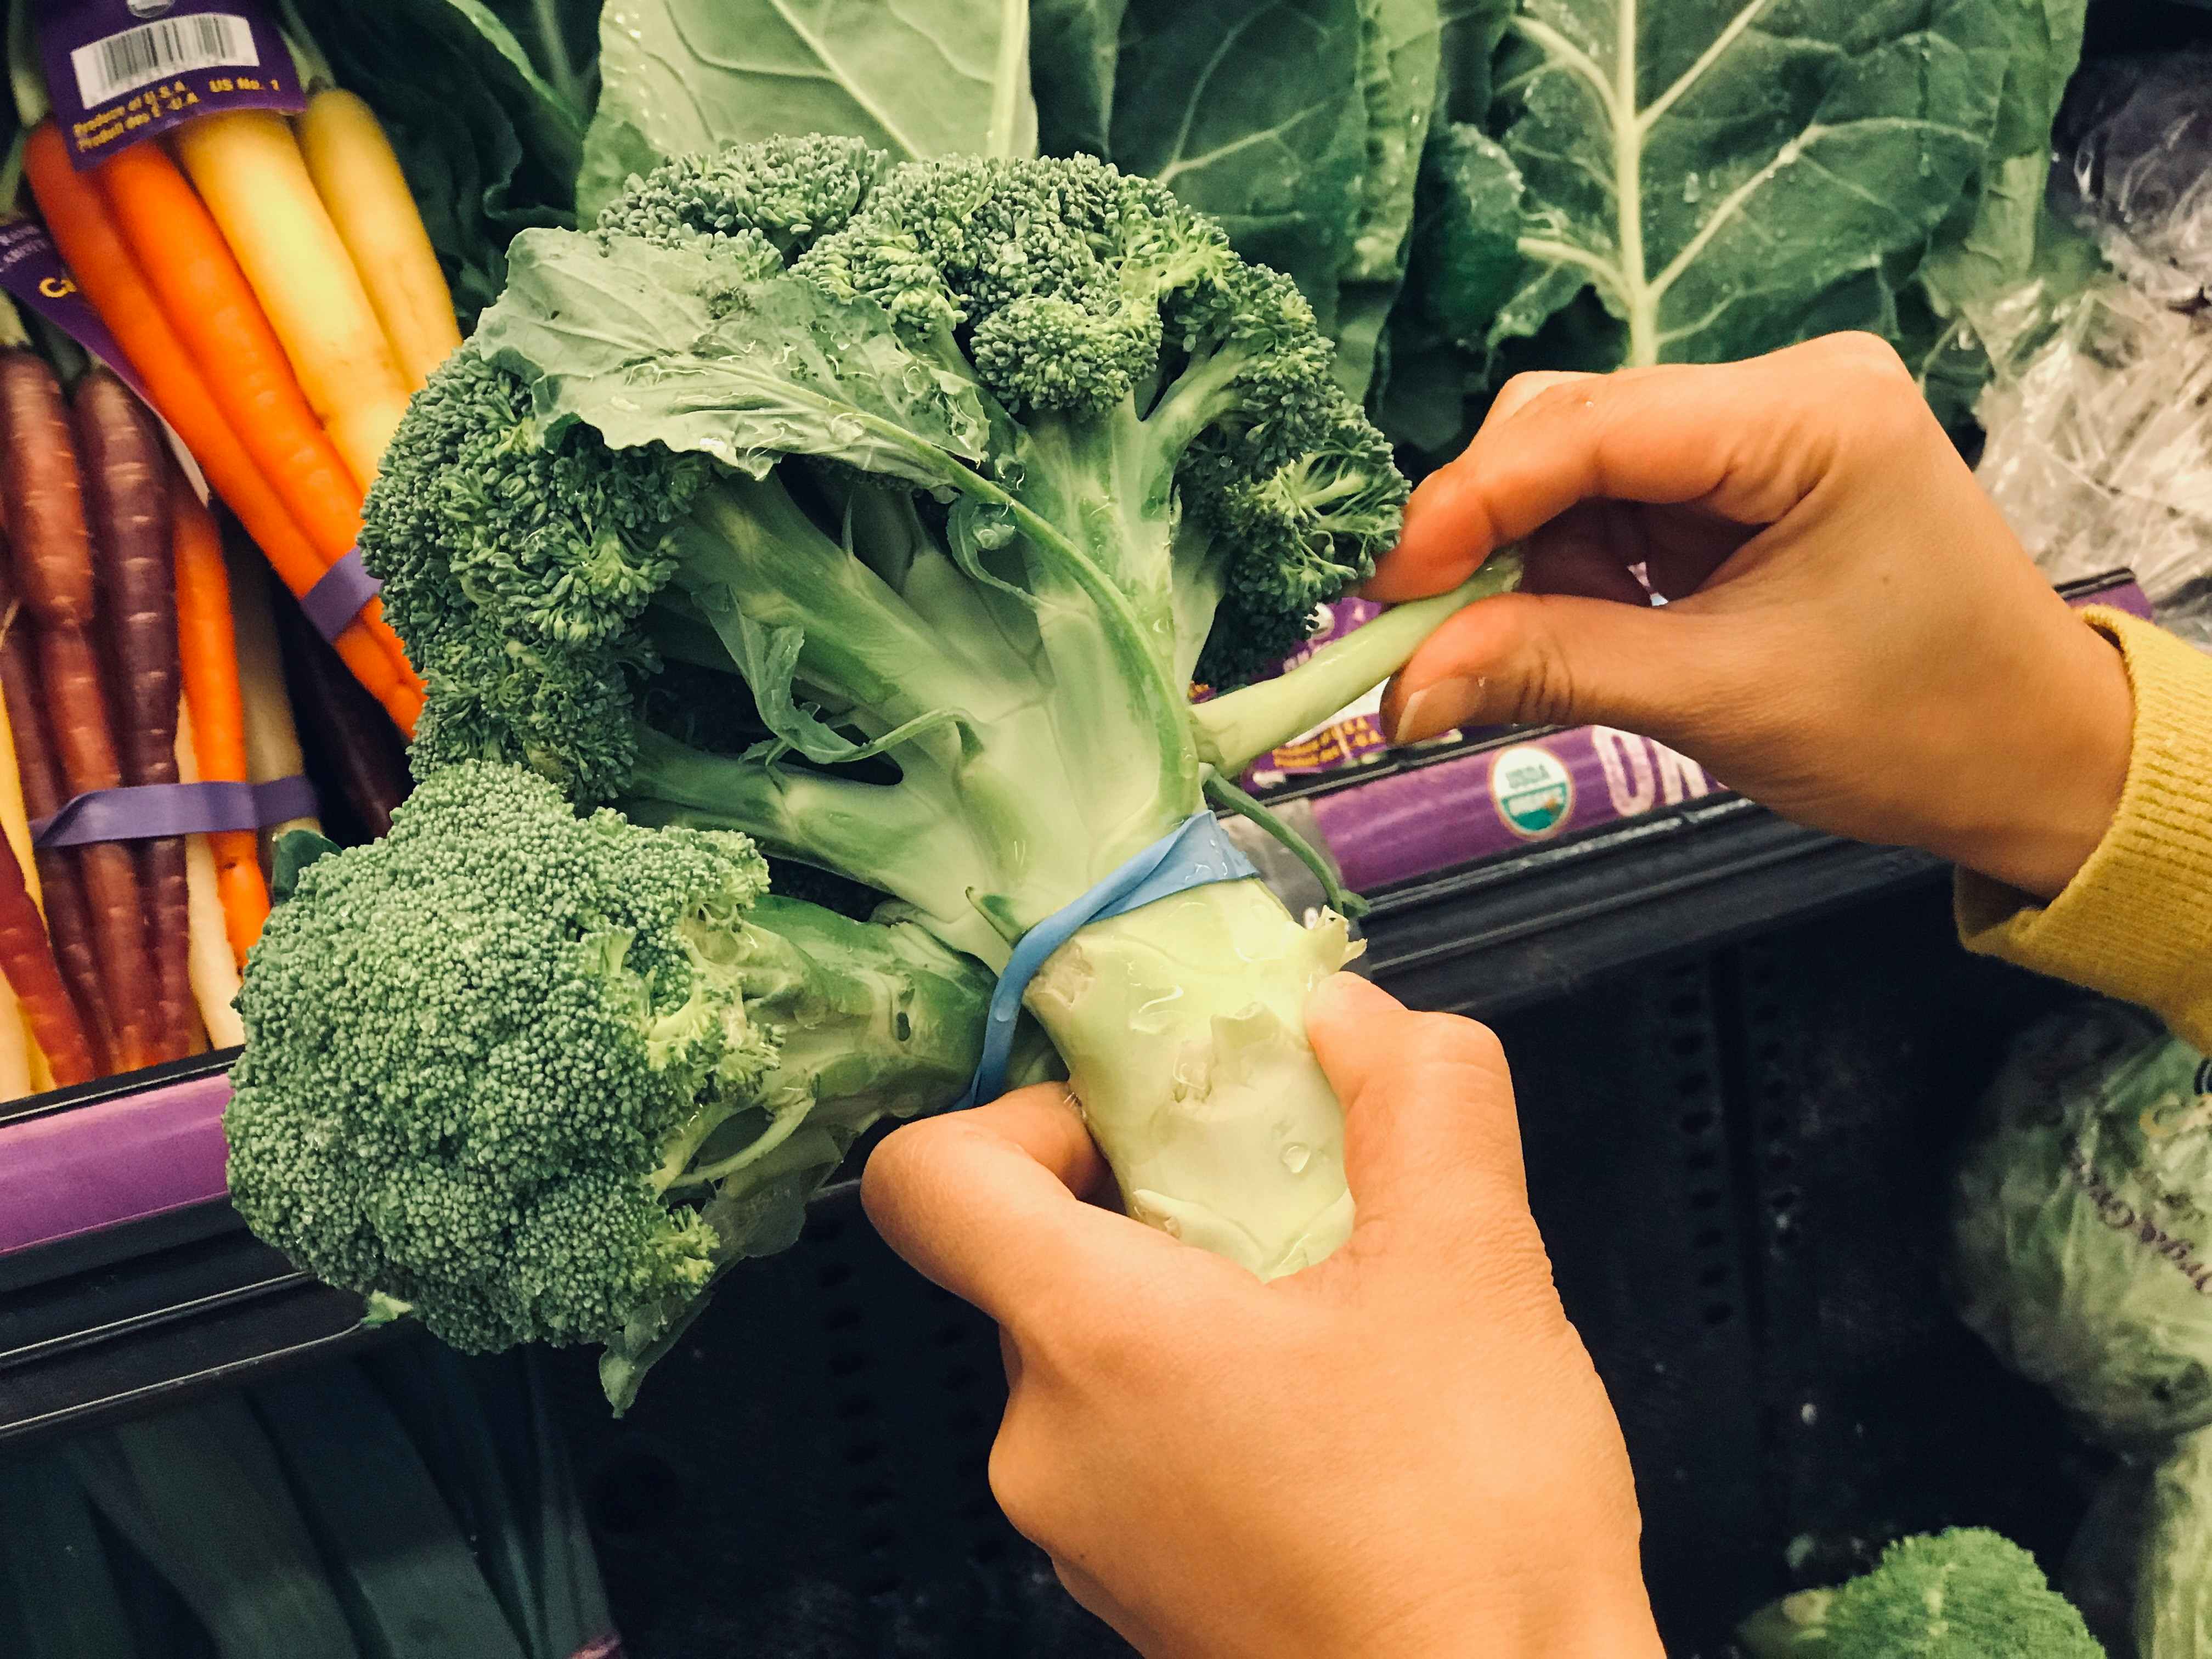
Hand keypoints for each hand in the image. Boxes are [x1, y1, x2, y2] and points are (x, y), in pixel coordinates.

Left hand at [863, 975, 1664, 1658]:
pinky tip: (1335, 1429)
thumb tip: (1359, 1022)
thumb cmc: (1468, 1539)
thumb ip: (1419, 1101)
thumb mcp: (1476, 1267)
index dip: (1017, 1112)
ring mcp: (1079, 1537)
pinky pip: (1129, 1451)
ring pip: (1092, 1359)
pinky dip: (1204, 1405)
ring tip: (1336, 1328)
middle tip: (1288, 1209)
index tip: (1138, 1123)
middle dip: (1153, 1207)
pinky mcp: (1134, 1597)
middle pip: (1029, 1262)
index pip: (924, 1181)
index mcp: (1090, 1342)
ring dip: (1192, 1309)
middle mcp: (1045, 1446)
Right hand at [1367, 333, 2133, 900]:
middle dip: (1497, 527)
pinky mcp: (1755, 470)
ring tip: (1551, 646)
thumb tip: (1400, 687)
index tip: (1389, 587)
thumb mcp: (1714, 700)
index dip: (1473, 500)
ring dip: (1537, 554)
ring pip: (1585, 458)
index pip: (1594, 424)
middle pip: (1577, 421)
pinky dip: (1583, 563)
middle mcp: (1791, 388)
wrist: (2034, 760)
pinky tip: (1598, 623)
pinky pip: (1624, 494)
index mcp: (1810, 417)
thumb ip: (1548, 667)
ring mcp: (1774, 423)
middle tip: (1433, 630)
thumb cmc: (1913, 731)